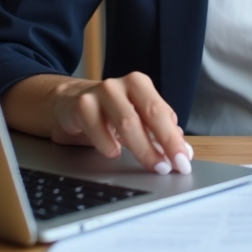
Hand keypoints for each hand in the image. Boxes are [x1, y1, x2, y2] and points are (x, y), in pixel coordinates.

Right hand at [48, 72, 193, 174]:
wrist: (68, 103)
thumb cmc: (108, 114)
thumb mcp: (134, 119)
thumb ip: (158, 132)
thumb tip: (183, 151)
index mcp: (140, 85)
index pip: (163, 113)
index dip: (175, 139)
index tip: (184, 161)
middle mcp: (121, 85)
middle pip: (150, 114)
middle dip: (164, 143)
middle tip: (171, 166)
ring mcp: (100, 92)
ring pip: (127, 122)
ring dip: (143, 148)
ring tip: (153, 165)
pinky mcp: (81, 105)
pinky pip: (97, 127)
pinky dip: (108, 144)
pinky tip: (114, 153)